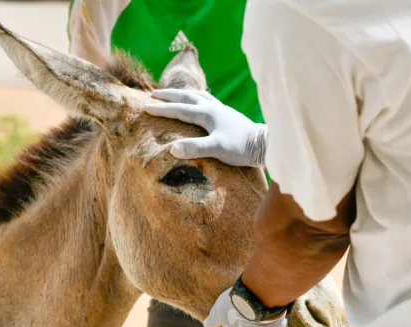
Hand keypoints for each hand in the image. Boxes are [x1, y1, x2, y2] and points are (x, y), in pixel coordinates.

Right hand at [145, 89, 266, 166]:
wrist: (265, 145)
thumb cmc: (241, 148)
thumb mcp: (217, 149)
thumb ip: (195, 148)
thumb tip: (172, 149)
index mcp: (207, 114)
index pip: (179, 110)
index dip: (162, 109)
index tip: (145, 107)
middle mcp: (213, 108)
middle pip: (187, 97)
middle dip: (169, 95)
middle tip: (153, 93)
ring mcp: (222, 110)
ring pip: (198, 96)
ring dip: (184, 94)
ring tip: (175, 94)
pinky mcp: (229, 114)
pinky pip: (208, 100)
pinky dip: (199, 98)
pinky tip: (201, 102)